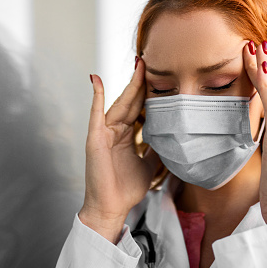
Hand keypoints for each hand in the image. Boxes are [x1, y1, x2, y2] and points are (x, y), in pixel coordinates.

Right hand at [80, 58, 158, 242]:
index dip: (150, 92)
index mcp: (128, 135)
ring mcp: (105, 132)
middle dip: (142, 81)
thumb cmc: (128, 187)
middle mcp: (116, 130)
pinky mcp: (95, 138)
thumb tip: (171, 136)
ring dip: (129, 84)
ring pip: (120, 103)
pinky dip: (95, 96)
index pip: (141, 108)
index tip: (161, 76)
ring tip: (138, 65)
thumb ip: (156, 147)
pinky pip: (95, 114)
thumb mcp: (149, 163)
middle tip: (150, 61)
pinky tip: (96, 79)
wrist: (112, 206)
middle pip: (132, 101)